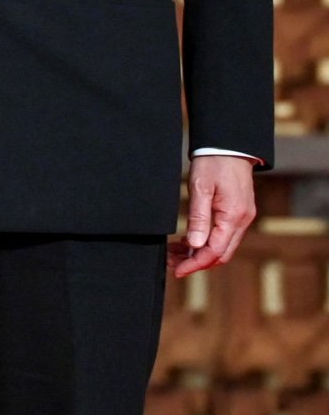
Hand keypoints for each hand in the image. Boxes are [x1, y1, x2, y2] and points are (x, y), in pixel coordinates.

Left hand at [168, 155, 256, 277]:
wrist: (230, 144)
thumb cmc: (214, 161)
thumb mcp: (201, 188)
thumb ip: (198, 217)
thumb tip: (195, 245)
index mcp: (233, 216)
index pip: (214, 252)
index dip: (195, 264)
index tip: (177, 270)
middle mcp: (242, 221)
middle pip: (220, 254)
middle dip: (195, 262)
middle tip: (171, 262)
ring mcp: (242, 217)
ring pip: (221, 247)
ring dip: (199, 253)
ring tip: (174, 252)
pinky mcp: (238, 213)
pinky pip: (222, 235)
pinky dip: (205, 242)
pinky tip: (187, 240)